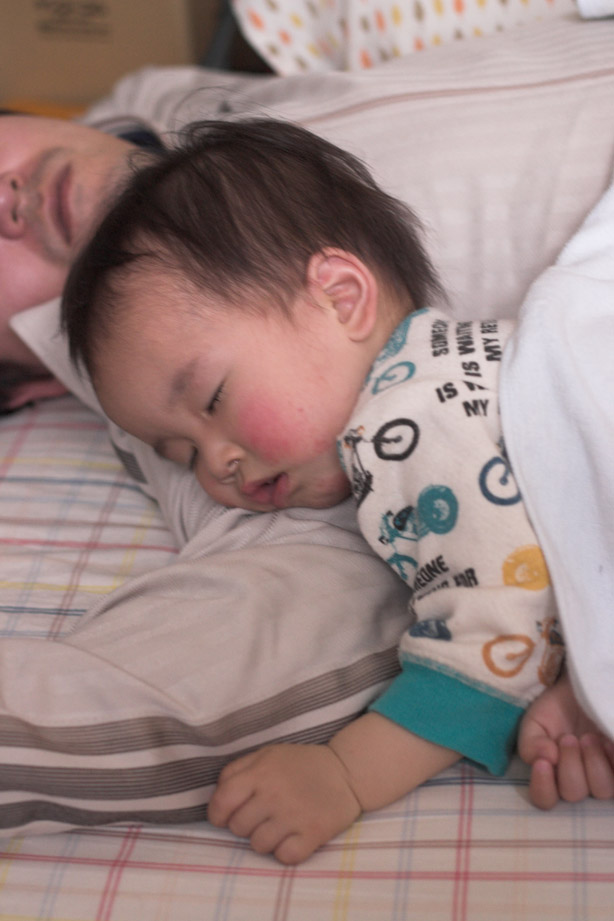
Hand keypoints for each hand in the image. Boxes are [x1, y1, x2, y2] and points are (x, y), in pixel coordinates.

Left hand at [208, 743, 361, 863]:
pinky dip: (286, 851)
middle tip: (261, 816)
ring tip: (278, 826)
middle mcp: (274, 794)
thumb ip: (237, 770)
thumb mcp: (267, 755)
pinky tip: (293, 836)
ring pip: (258, 845)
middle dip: (245, 824)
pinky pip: (284, 857)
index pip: (222, 801)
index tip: (227, 815)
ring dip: (265, 839)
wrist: (346, 772)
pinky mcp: (313, 834)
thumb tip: (217, 795)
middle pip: (238, 827)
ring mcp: (294, 816)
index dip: (218, 813)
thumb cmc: (300, 764)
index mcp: (261, 773)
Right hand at [518, 668, 613, 808]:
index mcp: (552, 776)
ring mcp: (603, 777)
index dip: (543, 788)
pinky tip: (607, 742)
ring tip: (590, 737)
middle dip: (570, 764)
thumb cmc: (555, 709)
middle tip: (569, 737)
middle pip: (574, 794)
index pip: (545, 800)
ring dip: (594, 763)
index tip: (543, 762)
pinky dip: (612, 761)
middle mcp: (578, 782)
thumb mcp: (534, 722)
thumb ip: (531, 744)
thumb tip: (545, 759)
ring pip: (602, 790)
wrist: (580, 690)